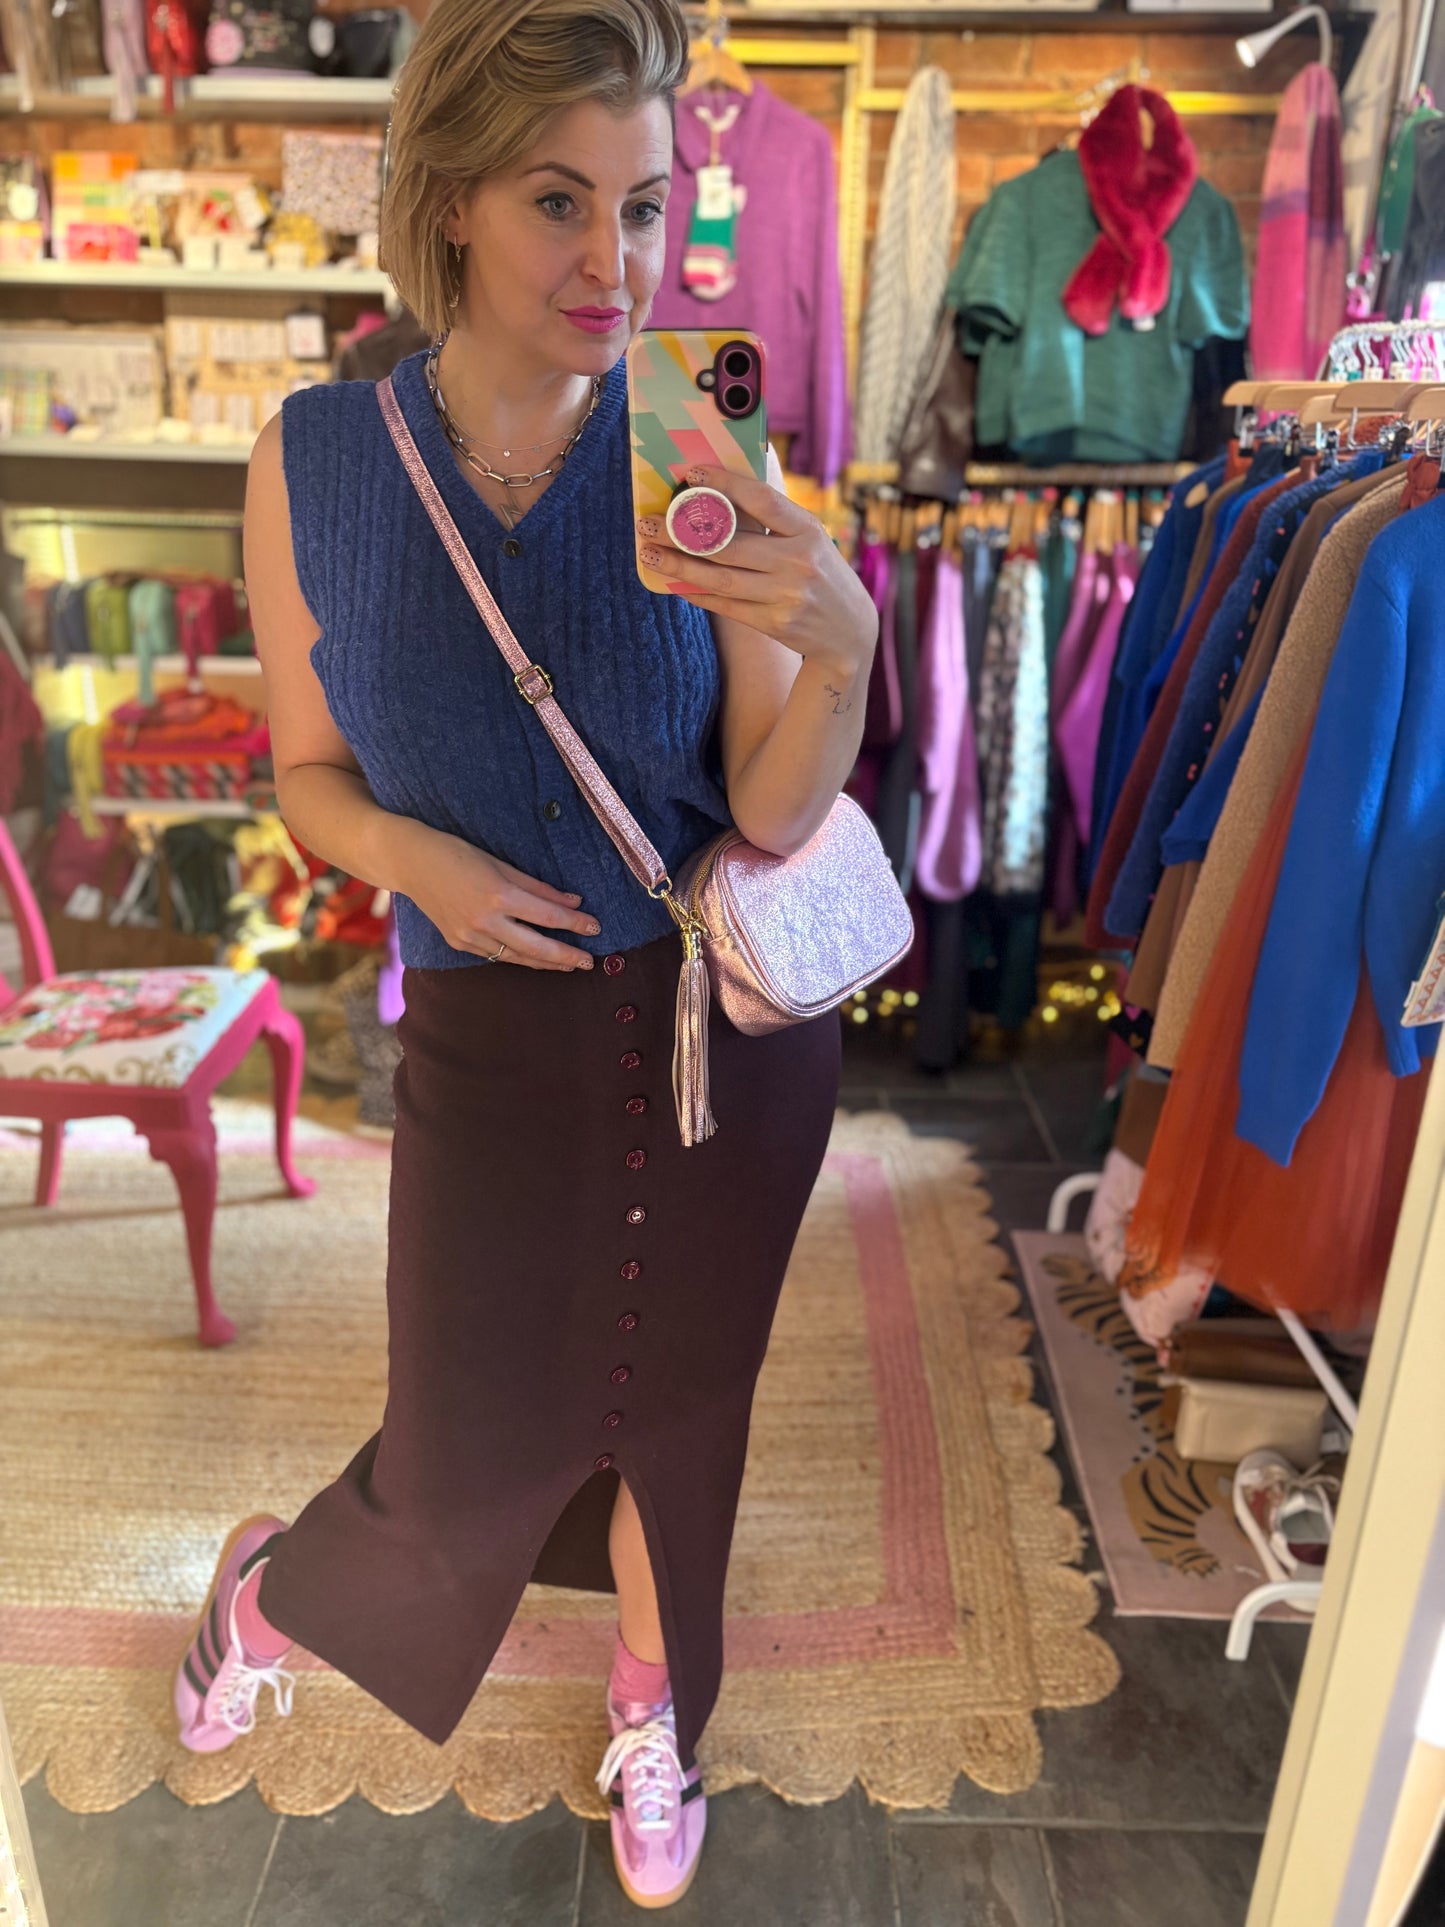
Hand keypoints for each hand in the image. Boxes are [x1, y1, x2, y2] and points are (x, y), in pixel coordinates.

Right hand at [403, 824, 598, 969]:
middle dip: (567, 956)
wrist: (411, 863)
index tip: (596, 928)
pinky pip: (496, 955)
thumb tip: (573, 902)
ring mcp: (470, 936)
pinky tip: (534, 958)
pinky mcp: (459, 943)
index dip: (576, 924)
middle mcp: (485, 921)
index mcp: (499, 895)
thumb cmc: (457, 854)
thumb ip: (538, 887)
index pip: (548, 917)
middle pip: (537, 947)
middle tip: (589, 962)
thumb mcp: (502, 864)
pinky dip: (518, 957)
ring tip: (568, 965)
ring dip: (545, 963)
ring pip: (517, 957)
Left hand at [637, 464, 876, 674]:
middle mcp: (798, 562)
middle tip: (647, 523)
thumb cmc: (821, 574)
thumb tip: (719, 496)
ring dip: (679, 565)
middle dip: (681, 532)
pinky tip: (674, 581)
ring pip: (720, 578)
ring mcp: (786, 596)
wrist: (850, 632)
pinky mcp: (774, 624)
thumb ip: (775, 521)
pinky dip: (696, 592)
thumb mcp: (811, 540)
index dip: (724, 484)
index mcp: (809, 531)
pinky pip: (725, 605)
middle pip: (729, 544)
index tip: (691, 474)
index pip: (762, 500)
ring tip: (649, 553)